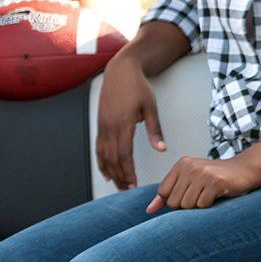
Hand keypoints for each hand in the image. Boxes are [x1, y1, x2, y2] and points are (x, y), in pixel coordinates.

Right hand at [96, 49, 165, 189]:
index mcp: (123, 123)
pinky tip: (106, 172)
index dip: (128, 172)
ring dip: (110, 172)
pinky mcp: (100, 124)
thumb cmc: (137, 87)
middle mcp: (109, 127)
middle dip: (119, 176)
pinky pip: (98, 147)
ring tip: (118, 185)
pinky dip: (101, 162)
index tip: (134, 184)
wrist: (120, 71)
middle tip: (127, 190)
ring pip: (103, 155)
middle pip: (112, 159)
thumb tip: (162, 150)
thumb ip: (155, 130)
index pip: (124, 155)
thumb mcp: (151, 107)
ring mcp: (102, 126)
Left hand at [145, 154, 255, 213]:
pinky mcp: (215, 182)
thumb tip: (148, 210)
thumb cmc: (214, 178)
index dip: (175, 200)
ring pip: (188, 205)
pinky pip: (203, 205)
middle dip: (187, 205)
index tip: (190, 193)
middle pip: (174, 202)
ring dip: (199, 205)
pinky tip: (217, 195)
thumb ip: (167, 194)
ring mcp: (203, 173)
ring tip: (209, 194)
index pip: (164, 193)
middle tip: (202, 194)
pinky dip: (210, 205)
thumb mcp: (189, 181)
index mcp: (181, 164)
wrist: (243, 170)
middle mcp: (190, 166)